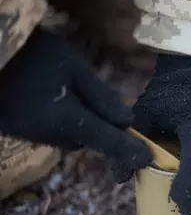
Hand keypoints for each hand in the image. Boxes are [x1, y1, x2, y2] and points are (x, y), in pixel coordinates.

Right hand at [0, 27, 151, 169]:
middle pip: (88, 140)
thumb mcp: (72, 66)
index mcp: (66, 119)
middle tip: (106, 107)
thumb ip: (101, 96)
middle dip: (101, 129)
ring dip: (80, 123)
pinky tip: (52, 97)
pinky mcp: (20, 131)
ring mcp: (32, 135)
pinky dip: (61, 120)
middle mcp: (50, 135)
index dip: (129, 150)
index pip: (107, 140)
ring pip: (70, 136)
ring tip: (71, 93)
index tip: (147, 160)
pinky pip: (52, 131)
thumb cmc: (30, 54)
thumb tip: (127, 121)